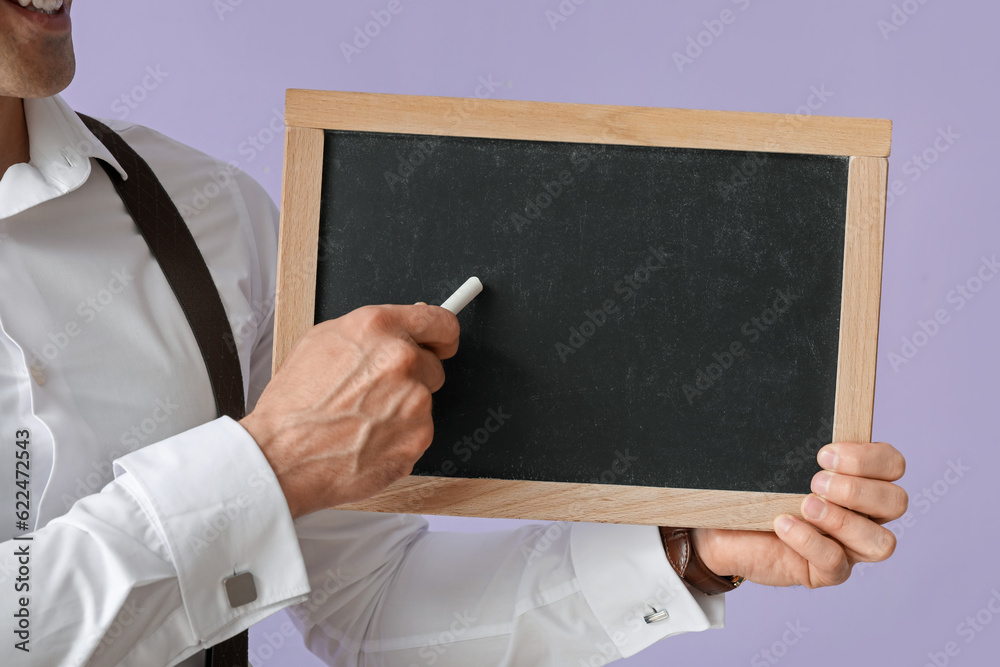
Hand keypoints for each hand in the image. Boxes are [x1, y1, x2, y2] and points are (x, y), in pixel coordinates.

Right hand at [239, 304, 458, 518]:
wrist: (282, 455)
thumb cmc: (294, 404)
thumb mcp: (322, 341)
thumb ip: (371, 332)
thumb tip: (402, 329)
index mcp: (378, 327)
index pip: (440, 321)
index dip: (442, 336)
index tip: (442, 344)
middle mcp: (401, 359)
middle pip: (433, 366)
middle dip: (413, 379)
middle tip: (376, 394)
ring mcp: (414, 399)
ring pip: (424, 401)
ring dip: (403, 410)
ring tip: (362, 419)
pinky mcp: (418, 436)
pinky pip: (419, 431)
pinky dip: (400, 437)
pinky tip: (367, 438)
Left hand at [691, 441, 906, 587]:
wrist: (724, 531)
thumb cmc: (753, 493)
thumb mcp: (772, 464)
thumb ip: (790, 447)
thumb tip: (781, 420)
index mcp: (858, 479)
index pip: (892, 464)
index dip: (869, 458)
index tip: (823, 454)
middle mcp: (863, 514)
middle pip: (896, 502)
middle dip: (858, 489)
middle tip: (815, 481)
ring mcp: (848, 547)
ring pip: (880, 542)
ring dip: (843, 519)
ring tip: (805, 505)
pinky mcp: (826, 572)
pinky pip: (836, 563)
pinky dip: (810, 541)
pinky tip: (783, 524)